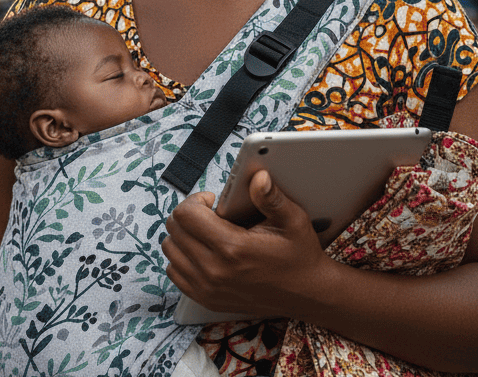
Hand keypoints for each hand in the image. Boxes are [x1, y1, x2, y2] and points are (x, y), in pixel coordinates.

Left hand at [161, 170, 328, 317]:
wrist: (306, 294)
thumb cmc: (298, 255)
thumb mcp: (292, 220)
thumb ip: (271, 197)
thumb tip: (259, 177)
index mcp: (233, 248)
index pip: (186, 215)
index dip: (196, 200)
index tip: (212, 201)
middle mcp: (215, 271)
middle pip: (174, 230)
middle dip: (188, 214)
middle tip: (209, 213)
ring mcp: (208, 288)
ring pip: (170, 251)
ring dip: (183, 235)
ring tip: (205, 230)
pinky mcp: (206, 300)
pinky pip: (174, 273)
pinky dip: (182, 258)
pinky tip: (201, 250)